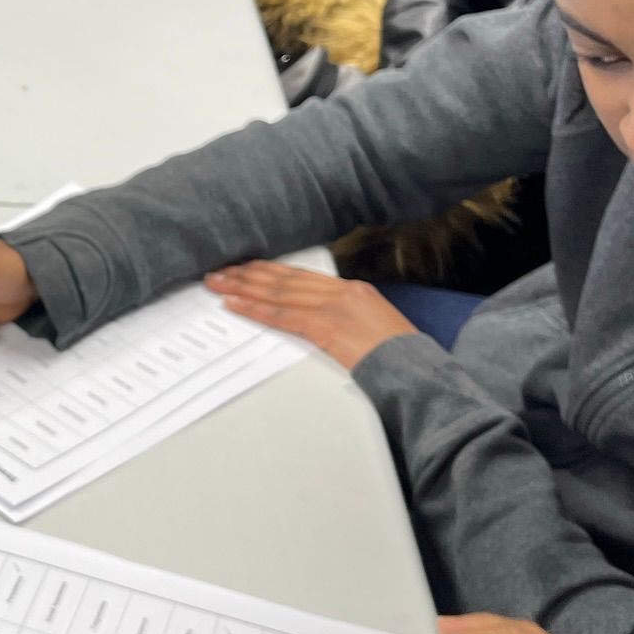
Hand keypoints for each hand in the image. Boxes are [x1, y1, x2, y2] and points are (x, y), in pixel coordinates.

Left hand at [204, 262, 416, 369]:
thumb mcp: (373, 323)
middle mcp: (341, 291)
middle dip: (247, 275)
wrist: (415, 366)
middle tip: (219, 272)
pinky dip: (256, 309)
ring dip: (243, 288)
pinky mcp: (327, 326)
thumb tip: (317, 318)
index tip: (244, 267)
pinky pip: (284, 315)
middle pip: (284, 279)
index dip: (268, 271)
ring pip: (278, 292)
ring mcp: (334, 307)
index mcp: (352, 288)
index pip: (299, 275)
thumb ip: (345, 315)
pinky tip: (235, 305)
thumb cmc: (397, 353)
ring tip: (218, 285)